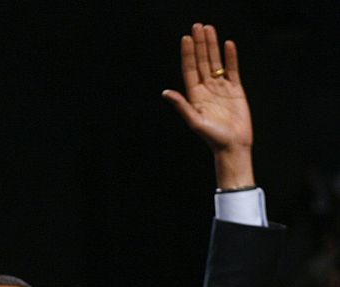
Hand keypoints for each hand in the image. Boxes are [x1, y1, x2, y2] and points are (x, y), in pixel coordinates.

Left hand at [162, 23, 253, 187]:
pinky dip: (230, 57)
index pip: (190, 70)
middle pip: (202, 62)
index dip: (188, 54)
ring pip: (216, 62)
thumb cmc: (213, 138)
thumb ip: (181, 106)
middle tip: (198, 26)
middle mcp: (206, 90)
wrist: (233, 145)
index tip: (186, 38)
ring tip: (210, 29)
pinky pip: (232, 69)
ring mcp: (221, 88)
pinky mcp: (235, 90)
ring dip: (213, 46)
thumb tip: (166, 92)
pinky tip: (228, 44)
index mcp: (194, 96)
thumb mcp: (195, 121)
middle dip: (200, 44)